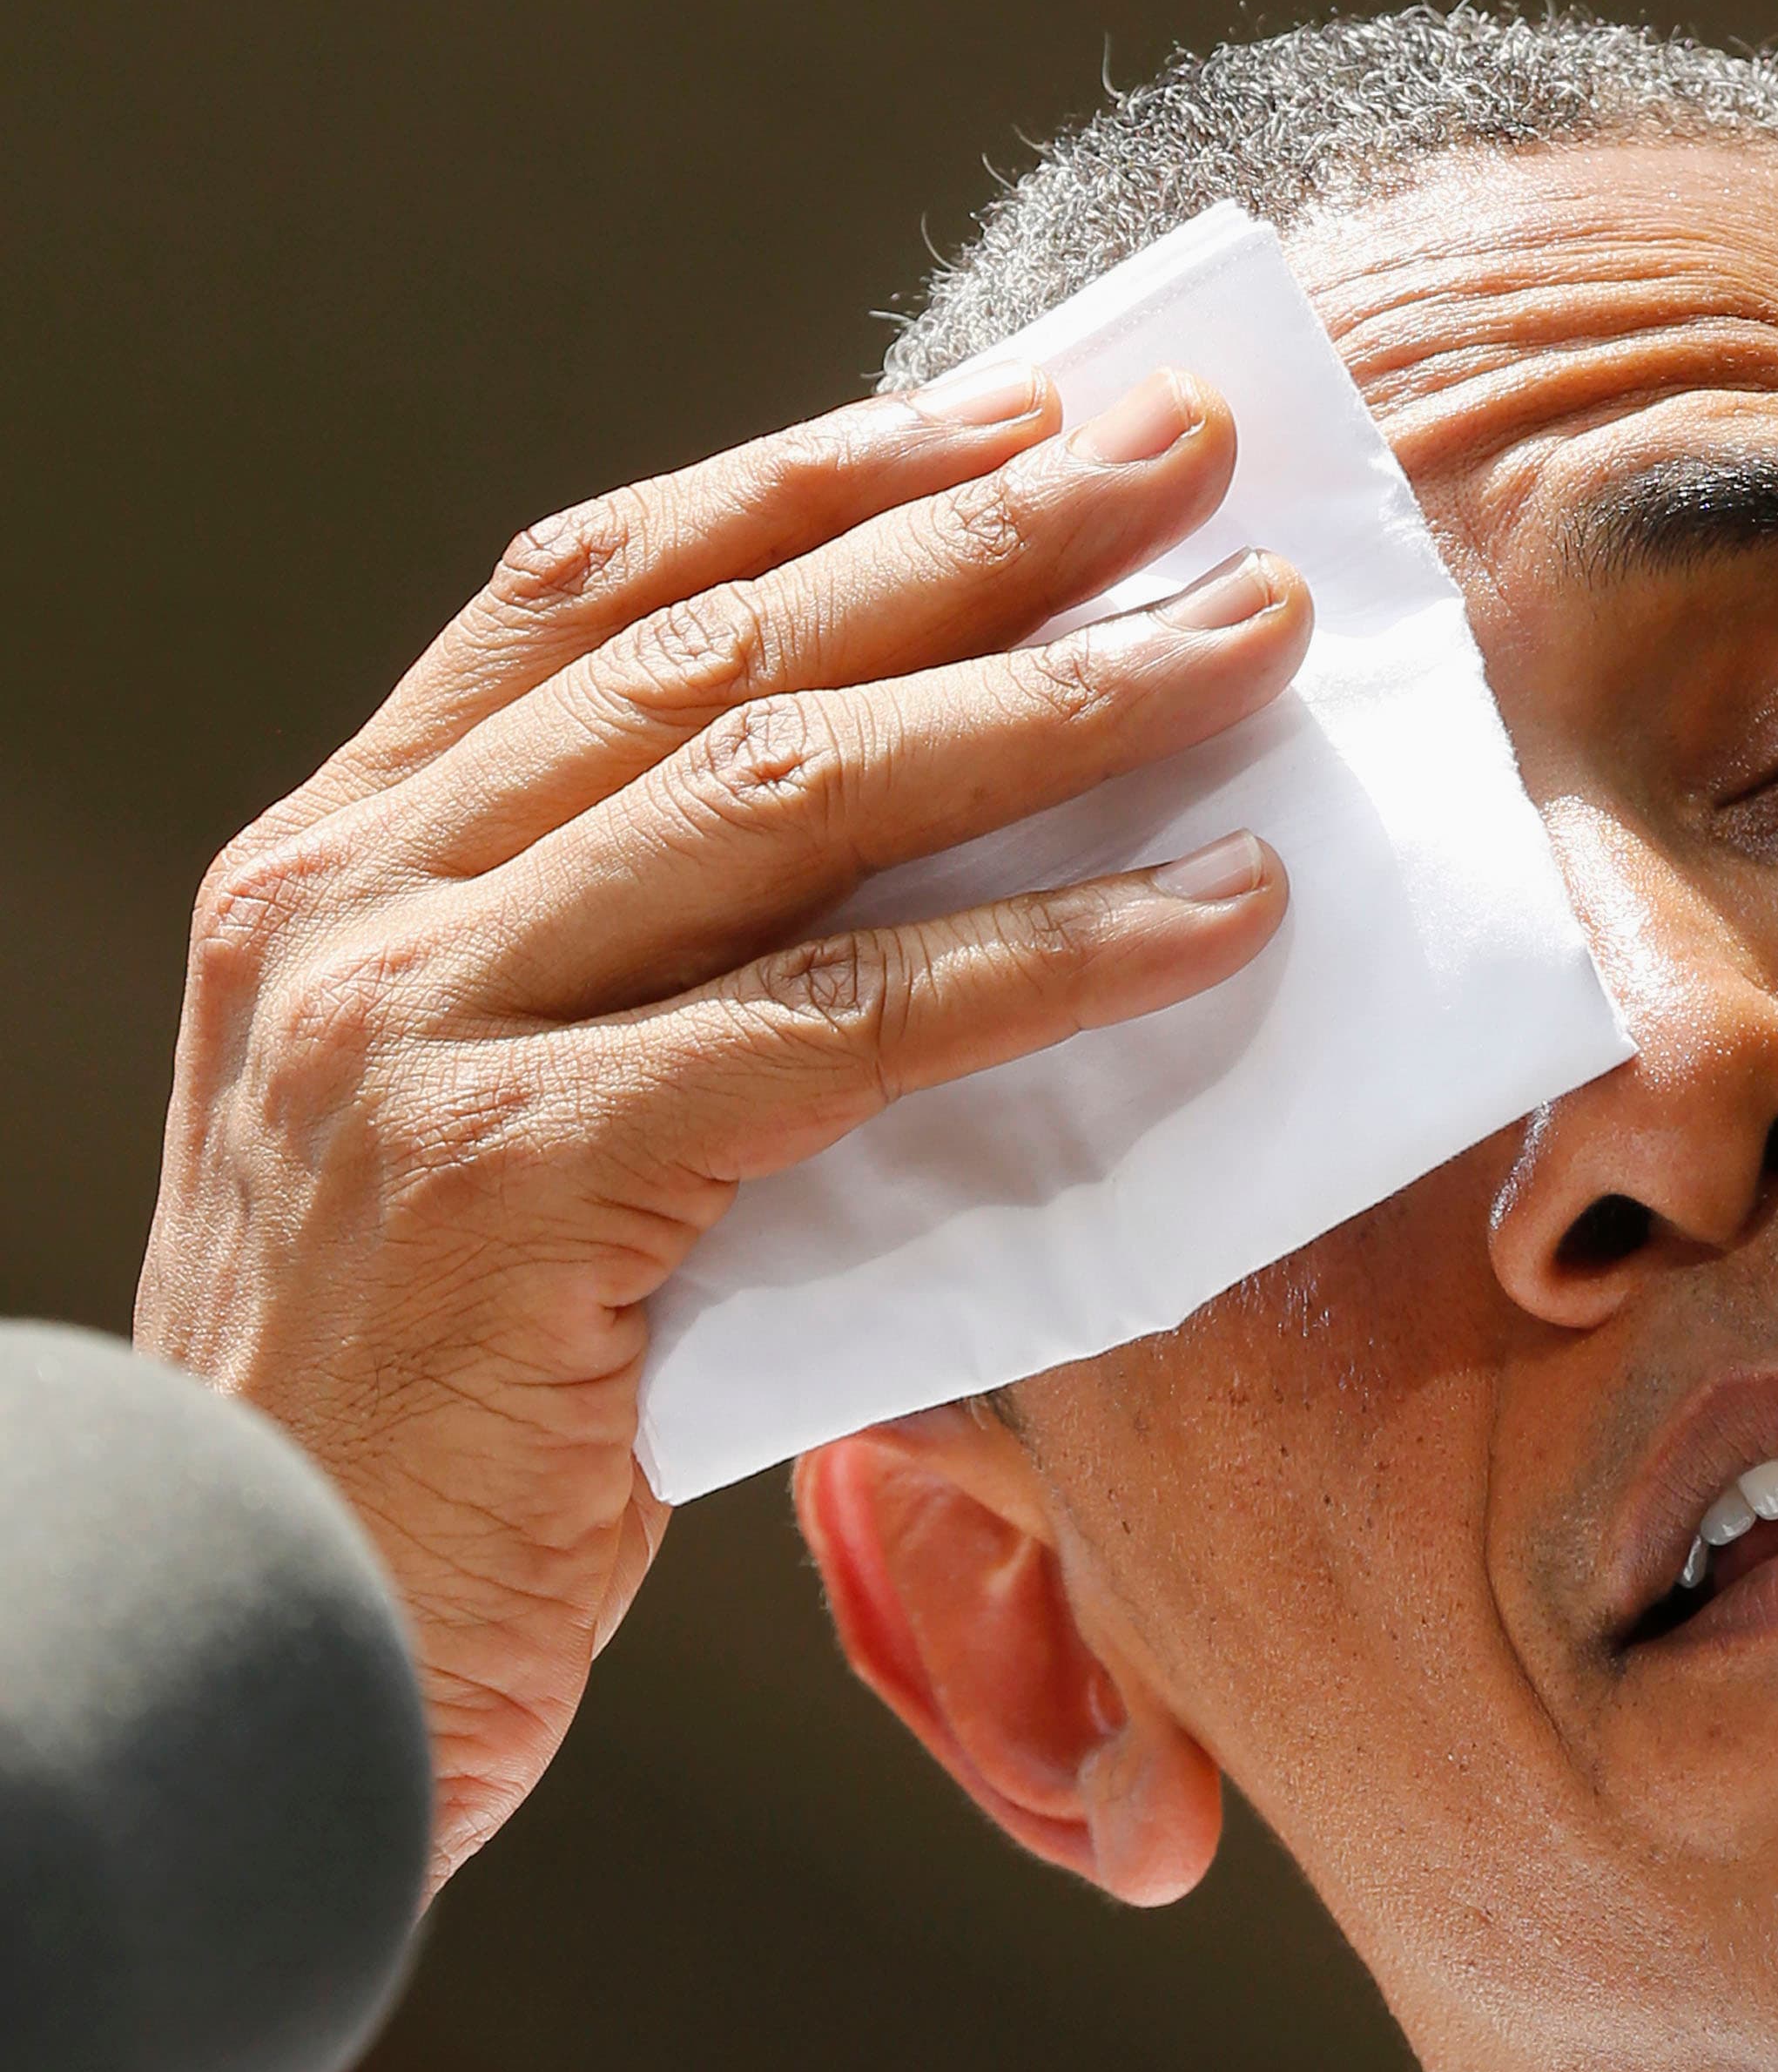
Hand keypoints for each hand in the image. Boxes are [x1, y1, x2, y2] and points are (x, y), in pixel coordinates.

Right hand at [136, 363, 1305, 1889]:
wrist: (236, 1654)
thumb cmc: (413, 1412)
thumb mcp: (489, 1138)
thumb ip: (643, 993)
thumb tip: (952, 889)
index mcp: (341, 866)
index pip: (597, 589)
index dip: (819, 479)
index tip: (1015, 417)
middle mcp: (359, 904)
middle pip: (729, 649)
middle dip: (984, 538)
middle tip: (1192, 459)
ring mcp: (420, 1028)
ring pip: (798, 793)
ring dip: (1056, 703)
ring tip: (1248, 645)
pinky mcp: (519, 1177)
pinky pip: (846, 1024)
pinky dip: (1055, 956)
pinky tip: (1218, 911)